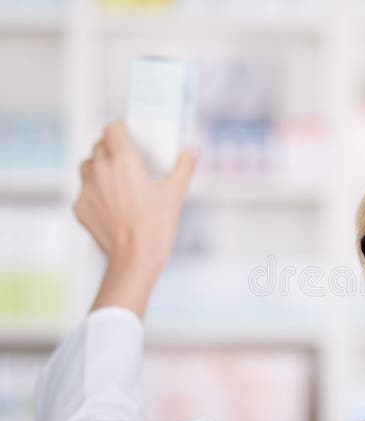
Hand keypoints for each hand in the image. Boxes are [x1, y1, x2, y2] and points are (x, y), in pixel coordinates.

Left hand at [73, 120, 197, 270]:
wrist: (135, 257)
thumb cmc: (156, 225)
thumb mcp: (175, 193)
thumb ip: (184, 167)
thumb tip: (193, 150)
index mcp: (123, 160)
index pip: (112, 129)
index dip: (119, 128)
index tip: (127, 133)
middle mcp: (100, 170)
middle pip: (98, 146)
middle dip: (110, 148)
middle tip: (126, 159)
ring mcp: (86, 189)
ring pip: (86, 166)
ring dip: (98, 166)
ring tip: (114, 179)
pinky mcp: (80, 207)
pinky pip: (84, 191)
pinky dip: (94, 192)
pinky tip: (111, 204)